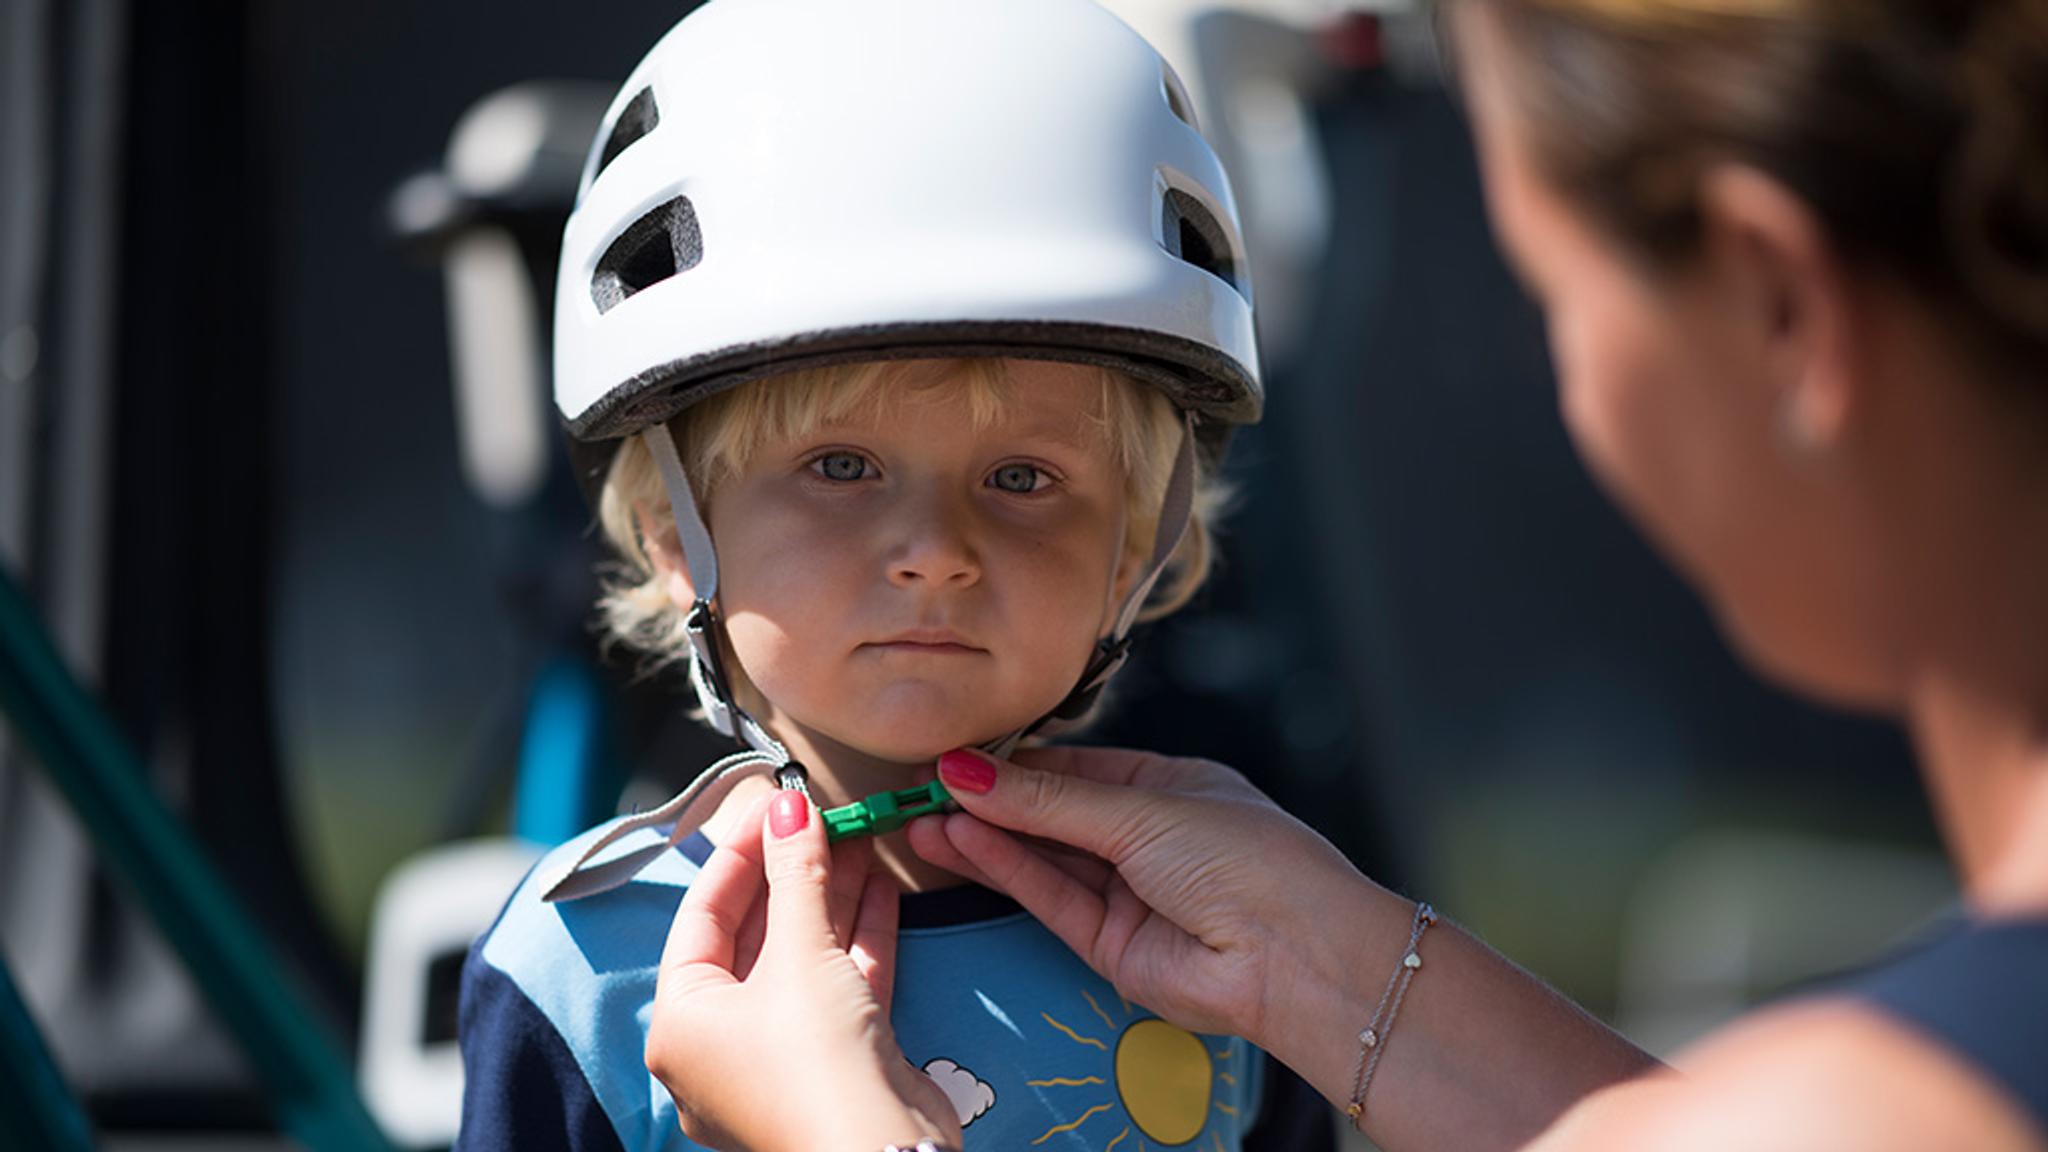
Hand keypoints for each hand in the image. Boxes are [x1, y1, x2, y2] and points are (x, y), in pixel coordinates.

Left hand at [649, 791, 960, 1151]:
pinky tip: (882, 887)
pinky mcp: (836, 1063)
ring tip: (860, 835)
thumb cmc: (815, 1068)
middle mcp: (723, 1043)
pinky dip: (859, 939)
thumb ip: (798, 874)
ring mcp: (782, 1056)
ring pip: (803, 959)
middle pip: (755, 935)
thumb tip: (791, 806)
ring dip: (832, 897)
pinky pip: (839, 988)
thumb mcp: (800, 954)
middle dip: (793, 871)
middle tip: (822, 815)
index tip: (776, 802)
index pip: (704, 916)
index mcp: (683, 1022)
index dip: (742, 852)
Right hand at [908, 747, 1375, 1048]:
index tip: (953, 753)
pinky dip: (1004, 869)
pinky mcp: (1110, 946)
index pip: (1076, 770)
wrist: (1294, 958)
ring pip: (1043, 858)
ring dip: (983, 836)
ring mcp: (1129, 895)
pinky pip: (1048, 898)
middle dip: (988, 799)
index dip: (1013, 763)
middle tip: (920, 782)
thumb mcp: (1142, 811)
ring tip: (921, 814)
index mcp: (1173, 789)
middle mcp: (1149, 840)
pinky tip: (959, 841)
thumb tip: (967, 771)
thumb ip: (1048, 801)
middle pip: (1052, 815)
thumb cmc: (1247, 862)